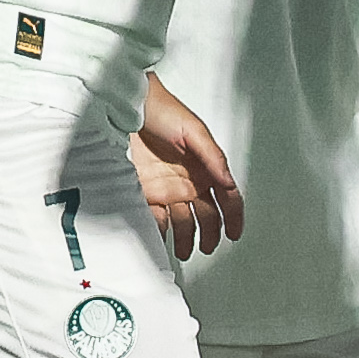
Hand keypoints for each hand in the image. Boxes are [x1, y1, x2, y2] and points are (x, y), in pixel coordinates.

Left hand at [132, 74, 243, 261]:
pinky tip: (162, 237)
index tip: (234, 234)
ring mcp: (167, 187)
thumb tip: (228, 180)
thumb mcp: (193, 129)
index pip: (226, 197)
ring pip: (183, 220)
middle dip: (210, 234)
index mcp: (205, 166)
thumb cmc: (161, 108)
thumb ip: (212, 156)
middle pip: (206, 214)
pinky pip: (155, 217)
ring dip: (186, 237)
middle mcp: (189, 180)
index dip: (233, 217)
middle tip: (207, 248)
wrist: (124, 105)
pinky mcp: (145, 191)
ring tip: (185, 252)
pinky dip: (159, 229)